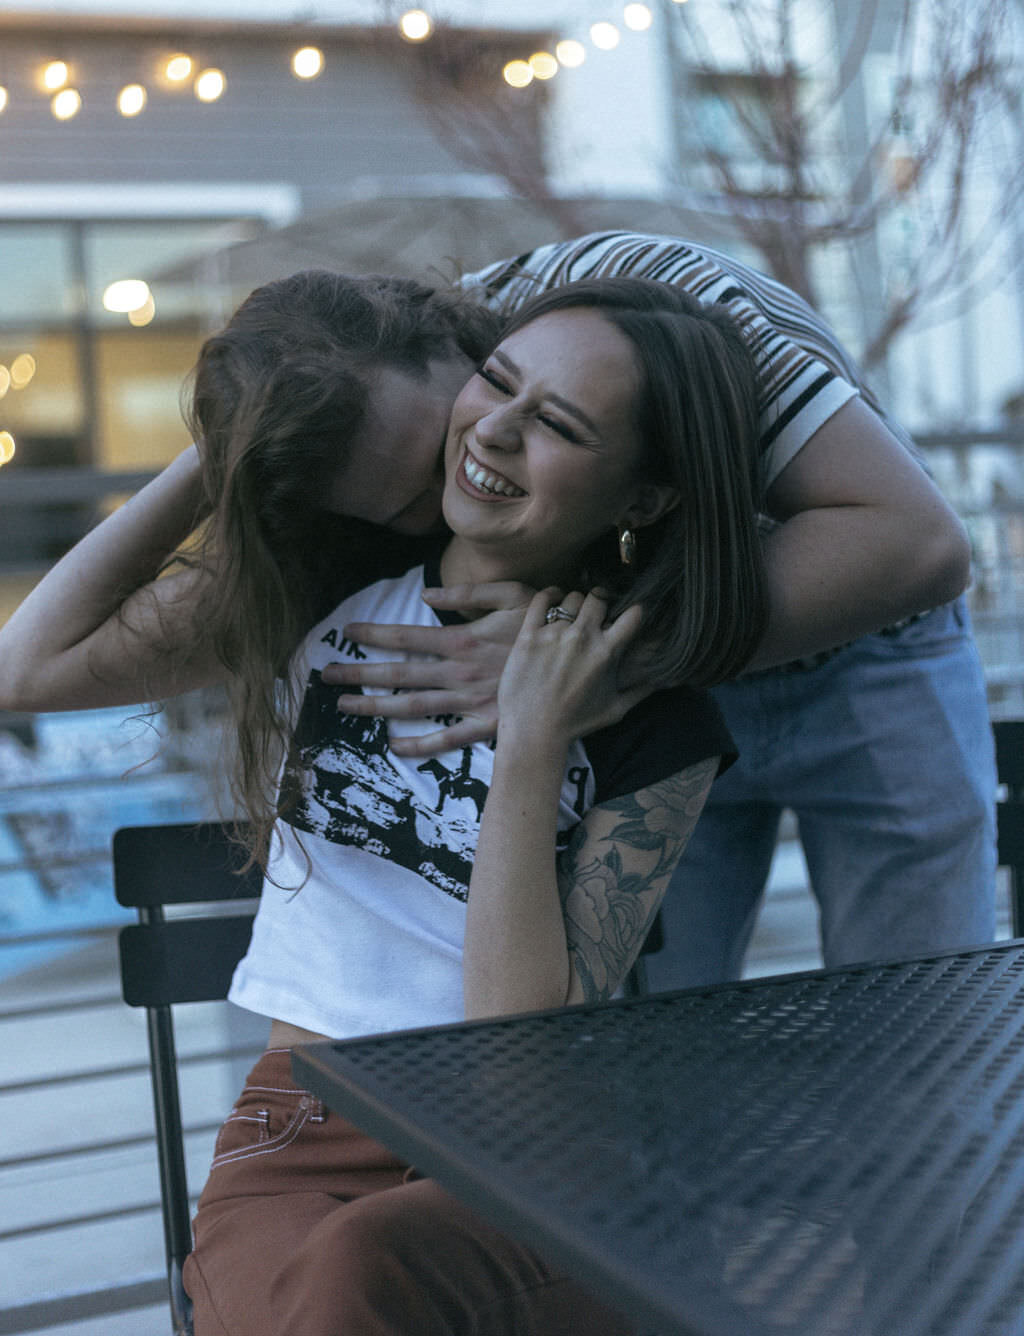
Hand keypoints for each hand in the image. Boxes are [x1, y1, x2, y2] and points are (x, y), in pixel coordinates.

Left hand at [319, 581, 537, 755]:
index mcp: (462, 640)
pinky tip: (394, 746)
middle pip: (399, 674)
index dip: (373, 634)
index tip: (346, 633)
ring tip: (346, 706)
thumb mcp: (513, 594)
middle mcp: (458, 673)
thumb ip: (468, 593)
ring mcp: (470, 702)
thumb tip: (427, 591)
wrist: (580, 666)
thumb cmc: (548, 625)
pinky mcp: (486, 727)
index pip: (407, 636)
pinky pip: (446, 740)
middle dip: (360, 674)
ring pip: (414, 707)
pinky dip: (420, 746)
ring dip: (377, 707)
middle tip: (326, 676)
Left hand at [497, 590, 647, 748]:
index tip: (628, 615)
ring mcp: (554, 634)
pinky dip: (549, 595)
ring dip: (576, 603)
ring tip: (572, 614)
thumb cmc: (576, 723)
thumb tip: (663, 680)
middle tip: (596, 612)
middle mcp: (582, 638)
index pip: (633, 614)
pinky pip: (541, 600)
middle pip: (598, 598)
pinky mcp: (529, 635)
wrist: (534, 731)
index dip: (635, 610)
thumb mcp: (616, 710)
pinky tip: (553, 599)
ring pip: (572, 598)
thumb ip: (640, 691)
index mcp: (607, 652)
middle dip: (601, 602)